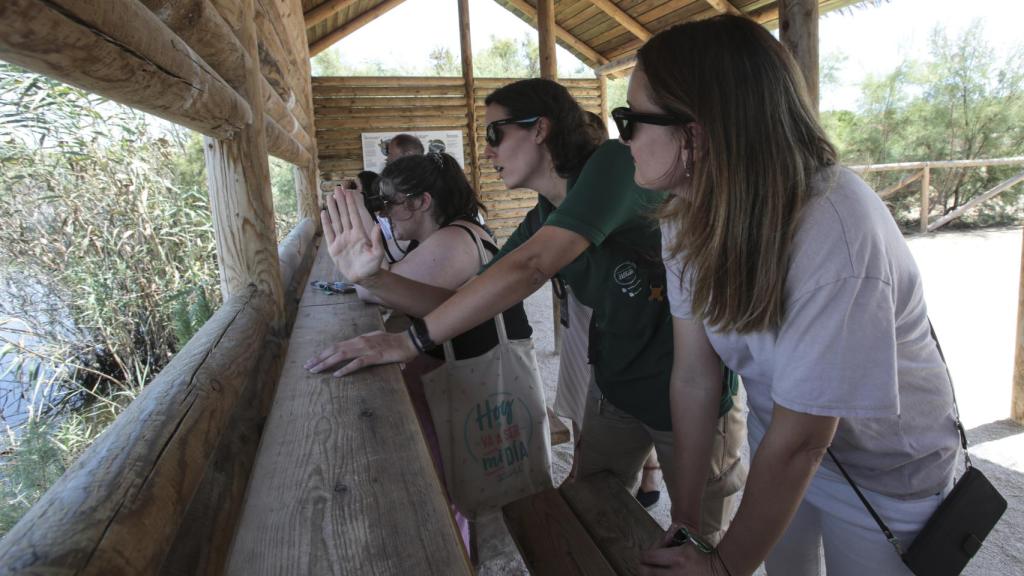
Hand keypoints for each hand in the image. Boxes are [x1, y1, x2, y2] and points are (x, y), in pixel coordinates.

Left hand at [304, 329, 418, 376]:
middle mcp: (360, 341)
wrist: (410, 341)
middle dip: (319, 357)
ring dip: (327, 362)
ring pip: (341, 355)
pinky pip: (357, 363)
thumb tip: (365, 356)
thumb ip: (370, 348)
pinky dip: (346, 368)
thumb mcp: (379, 342)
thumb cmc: (396, 343)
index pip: (337, 345)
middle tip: (307, 366)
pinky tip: (337, 374)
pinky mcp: (375, 356)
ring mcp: (367, 348)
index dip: (324, 352)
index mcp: (360, 339)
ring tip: (315, 370)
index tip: (313, 359)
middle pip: (335, 349)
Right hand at [322, 188, 384, 283]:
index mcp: (360, 234)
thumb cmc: (372, 266)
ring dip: (332, 209)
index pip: (354, 215)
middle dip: (341, 202)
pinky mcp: (333, 248)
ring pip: (336, 221)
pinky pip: (329, 233)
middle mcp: (349, 234)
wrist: (363, 277)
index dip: (351, 203)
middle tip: (337, 188)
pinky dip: (326, 224)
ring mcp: (341, 240)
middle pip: (344, 215)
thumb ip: (377, 240)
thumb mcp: (377, 253)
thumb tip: (378, 226)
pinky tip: (324, 213)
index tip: (349, 192)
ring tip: (329, 197)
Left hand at [639, 524, 730, 575]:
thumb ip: (674, 537)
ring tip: (652, 571)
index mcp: (677, 558)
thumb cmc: (705, 554)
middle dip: (643, 567)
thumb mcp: (690, 542)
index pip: (647, 556)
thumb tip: (664, 533)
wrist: (721, 571)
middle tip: (644, 565)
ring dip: (650, 573)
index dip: (644, 555)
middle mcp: (674, 573)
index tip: (646, 555)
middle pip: (644, 572)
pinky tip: (662, 574)